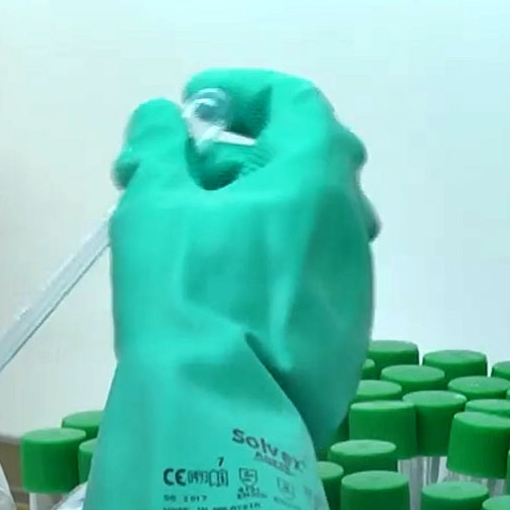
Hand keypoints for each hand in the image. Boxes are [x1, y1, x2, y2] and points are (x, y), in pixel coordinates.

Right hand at [107, 68, 377, 448]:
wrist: (219, 418)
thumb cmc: (184, 295)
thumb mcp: (155, 207)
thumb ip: (161, 149)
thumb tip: (163, 120)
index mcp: (314, 179)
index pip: (292, 102)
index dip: (241, 91)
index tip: (193, 105)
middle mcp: (348, 226)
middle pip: (299, 164)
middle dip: (233, 159)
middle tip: (177, 180)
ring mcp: (353, 287)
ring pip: (303, 226)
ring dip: (249, 214)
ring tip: (189, 241)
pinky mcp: (343, 339)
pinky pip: (304, 278)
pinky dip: (265, 264)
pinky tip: (219, 295)